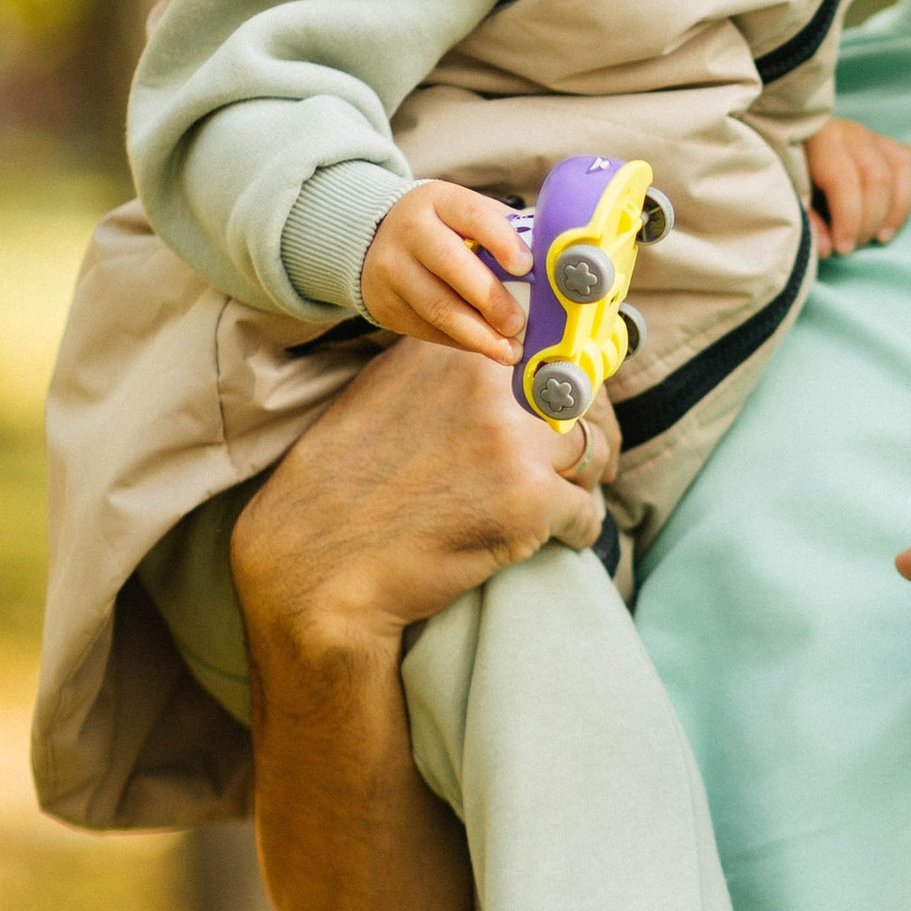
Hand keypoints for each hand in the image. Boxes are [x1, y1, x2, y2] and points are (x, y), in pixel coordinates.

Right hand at [231, 336, 616, 662]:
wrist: (317, 563)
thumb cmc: (343, 486)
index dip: (566, 380)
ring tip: (570, 499)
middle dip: (589, 429)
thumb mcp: (384, 394)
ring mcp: (512, 443)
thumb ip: (446, 373)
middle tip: (592, 458)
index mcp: (454, 353)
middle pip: (580, 396)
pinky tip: (565, 537)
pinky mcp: (529, 503)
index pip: (547, 347)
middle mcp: (486, 386)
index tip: (572, 402)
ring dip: (586, 480)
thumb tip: (508, 363)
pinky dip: (580, 529)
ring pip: (592, 452)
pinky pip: (586, 511)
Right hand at [359, 179, 527, 357]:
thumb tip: (551, 268)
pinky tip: (483, 346)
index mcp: (439, 200)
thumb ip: (504, 233)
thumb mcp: (466, 215)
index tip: (526, 267)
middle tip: (519, 324)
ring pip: (437, 306)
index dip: (502, 241)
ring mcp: (391, 268)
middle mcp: (409, 230)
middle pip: (451, 265)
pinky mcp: (384, 303)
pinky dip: (460, 341)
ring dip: (478, 335)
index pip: (473, 215)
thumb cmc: (443, 228)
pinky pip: (427, 328)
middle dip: (491, 299)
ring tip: (508, 351)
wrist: (376, 238)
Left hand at [808, 115, 910, 254]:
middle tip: (855, 245)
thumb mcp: (791, 200)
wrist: (799, 157)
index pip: (844, 179)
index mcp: (821, 139)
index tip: (842, 248)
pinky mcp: (895, 148)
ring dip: (896, 213)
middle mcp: (852, 133)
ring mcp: (877, 138)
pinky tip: (894, 217)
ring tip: (879, 238)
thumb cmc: (794, 182)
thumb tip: (828, 247)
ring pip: (903, 171)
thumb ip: (808, 221)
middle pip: (878, 178)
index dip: (848, 219)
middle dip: (870, 221)